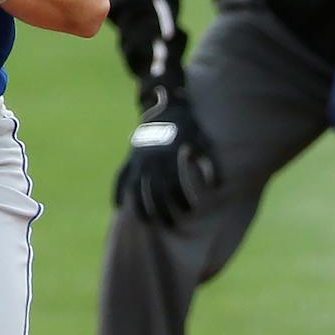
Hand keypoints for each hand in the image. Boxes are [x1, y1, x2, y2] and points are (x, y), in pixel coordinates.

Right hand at [112, 87, 219, 226]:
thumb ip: (209, 162)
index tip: (189, 213)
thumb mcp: (203, 141)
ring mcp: (137, 160)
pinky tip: (119, 206)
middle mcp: (151, 160)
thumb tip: (217, 184)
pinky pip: (120, 177)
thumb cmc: (191, 127)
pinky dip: (118, 191)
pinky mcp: (130, 158)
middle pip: (154, 193)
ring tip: (146, 223)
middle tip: (170, 226)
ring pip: (135, 188)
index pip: (173, 186)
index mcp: (169, 157)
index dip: (181, 202)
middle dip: (162, 212)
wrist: (171, 108)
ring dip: (140, 207)